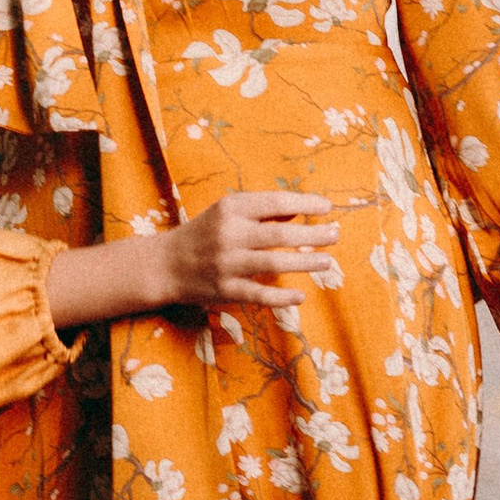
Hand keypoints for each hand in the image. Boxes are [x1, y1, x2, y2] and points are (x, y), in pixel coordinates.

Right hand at [44, 191, 340, 331]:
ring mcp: (227, 264)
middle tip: (336, 235)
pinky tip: (301, 296)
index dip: (304, 204)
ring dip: (305, 262)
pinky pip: (259, 295)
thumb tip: (300, 211)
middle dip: (313, 234)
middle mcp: (228, 234)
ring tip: (327, 261)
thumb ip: (261, 210)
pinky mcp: (225, 291)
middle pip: (280, 234)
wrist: (164, 265)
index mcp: (230, 209)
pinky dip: (282, 297)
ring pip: (274, 263)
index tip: (327, 207)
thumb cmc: (203, 234)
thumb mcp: (226, 213)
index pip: (274, 202)